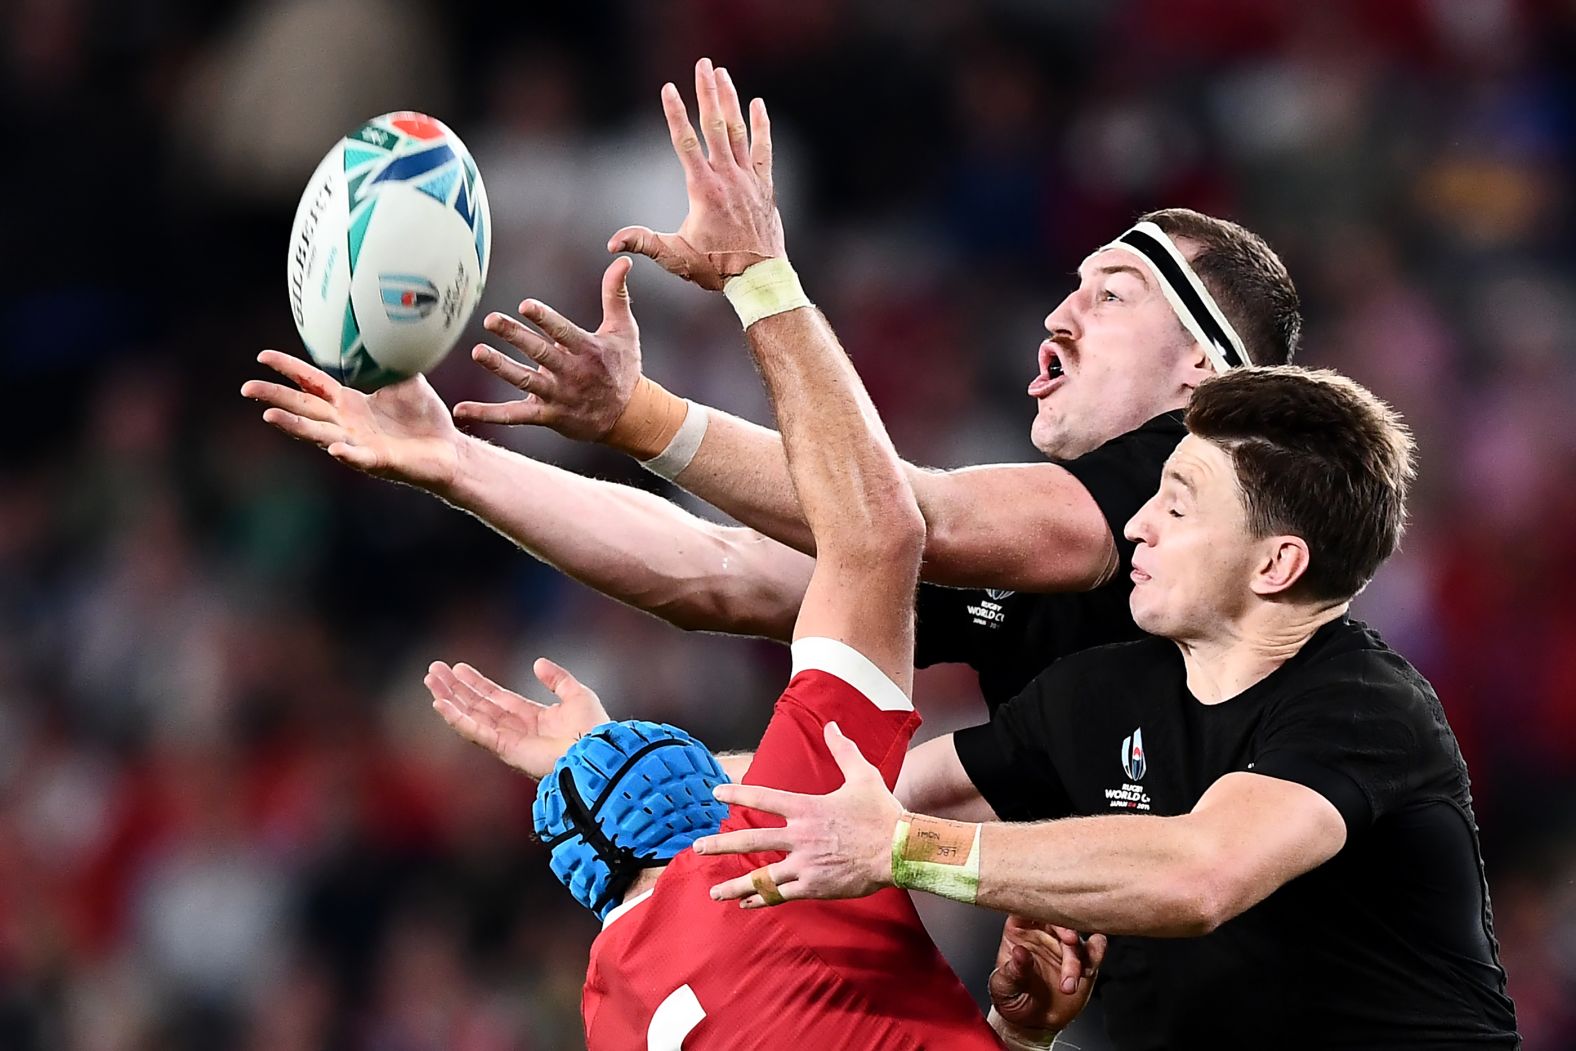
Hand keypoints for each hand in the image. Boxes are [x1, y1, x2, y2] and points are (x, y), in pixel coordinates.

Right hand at [242, 350, 463, 493]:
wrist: (450, 451)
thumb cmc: (425, 419)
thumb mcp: (407, 381)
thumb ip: (391, 360)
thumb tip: (387, 329)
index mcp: (349, 404)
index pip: (311, 383)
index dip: (288, 370)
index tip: (262, 357)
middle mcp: (347, 424)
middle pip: (304, 408)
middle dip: (275, 398)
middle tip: (246, 388)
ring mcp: (359, 444)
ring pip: (320, 435)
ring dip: (295, 427)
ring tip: (270, 417)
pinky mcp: (378, 462)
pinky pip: (359, 458)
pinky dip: (346, 454)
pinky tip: (334, 449)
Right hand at [425, 657, 610, 779]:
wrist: (596, 750)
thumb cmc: (593, 728)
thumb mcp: (576, 694)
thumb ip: (557, 679)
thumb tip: (538, 662)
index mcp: (532, 716)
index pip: (496, 696)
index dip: (476, 682)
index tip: (458, 668)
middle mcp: (516, 728)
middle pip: (477, 705)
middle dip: (455, 689)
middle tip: (433, 672)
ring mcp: (507, 739)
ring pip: (470, 716)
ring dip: (449, 699)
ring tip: (431, 682)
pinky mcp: (504, 748)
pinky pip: (475, 731)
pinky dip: (457, 719)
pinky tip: (441, 705)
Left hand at [454, 257, 642, 439]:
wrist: (628, 417)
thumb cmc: (624, 367)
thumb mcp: (624, 330)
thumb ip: (616, 295)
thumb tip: (623, 261)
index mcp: (588, 350)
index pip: (563, 332)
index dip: (544, 319)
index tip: (525, 305)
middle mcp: (571, 373)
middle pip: (539, 353)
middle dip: (515, 336)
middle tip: (491, 319)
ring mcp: (557, 396)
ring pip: (524, 381)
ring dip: (500, 367)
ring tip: (478, 352)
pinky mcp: (546, 415)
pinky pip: (513, 415)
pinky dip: (487, 413)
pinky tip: (461, 409)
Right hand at [608, 58, 784, 289]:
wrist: (759, 278)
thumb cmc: (716, 268)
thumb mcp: (676, 257)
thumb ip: (644, 244)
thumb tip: (611, 243)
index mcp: (703, 189)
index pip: (686, 142)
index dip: (675, 114)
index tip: (669, 88)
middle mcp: (727, 177)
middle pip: (715, 125)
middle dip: (707, 92)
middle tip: (702, 65)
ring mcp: (748, 178)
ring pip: (738, 131)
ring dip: (729, 100)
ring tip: (722, 74)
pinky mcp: (764, 184)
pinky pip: (763, 148)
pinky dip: (761, 125)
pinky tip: (756, 104)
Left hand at [693, 722, 899, 906]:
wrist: (900, 851)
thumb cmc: (882, 813)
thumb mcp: (863, 775)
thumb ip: (843, 751)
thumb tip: (832, 726)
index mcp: (808, 808)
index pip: (764, 798)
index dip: (738, 793)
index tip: (716, 793)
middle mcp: (800, 836)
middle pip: (752, 841)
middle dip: (721, 845)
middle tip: (698, 848)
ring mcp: (805, 864)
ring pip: (762, 876)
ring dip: (735, 884)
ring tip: (714, 891)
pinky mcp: (815, 886)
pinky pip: (781, 895)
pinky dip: (762, 899)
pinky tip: (747, 904)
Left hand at [989, 916, 1107, 1035]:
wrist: (1032, 1022)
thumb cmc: (1012, 998)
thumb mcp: (1003, 987)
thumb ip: (1013, 971)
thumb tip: (1019, 953)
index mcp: (1019, 930)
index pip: (1026, 907)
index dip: (1037, 905)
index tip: (1046, 912)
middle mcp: (1042, 932)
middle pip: (1056, 918)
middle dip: (1065, 928)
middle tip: (1070, 941)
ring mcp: (1063, 944)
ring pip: (1076, 937)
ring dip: (1076, 957)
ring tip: (1068, 984)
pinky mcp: (1083, 959)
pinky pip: (1095, 948)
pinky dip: (1096, 955)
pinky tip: (1086, 972)